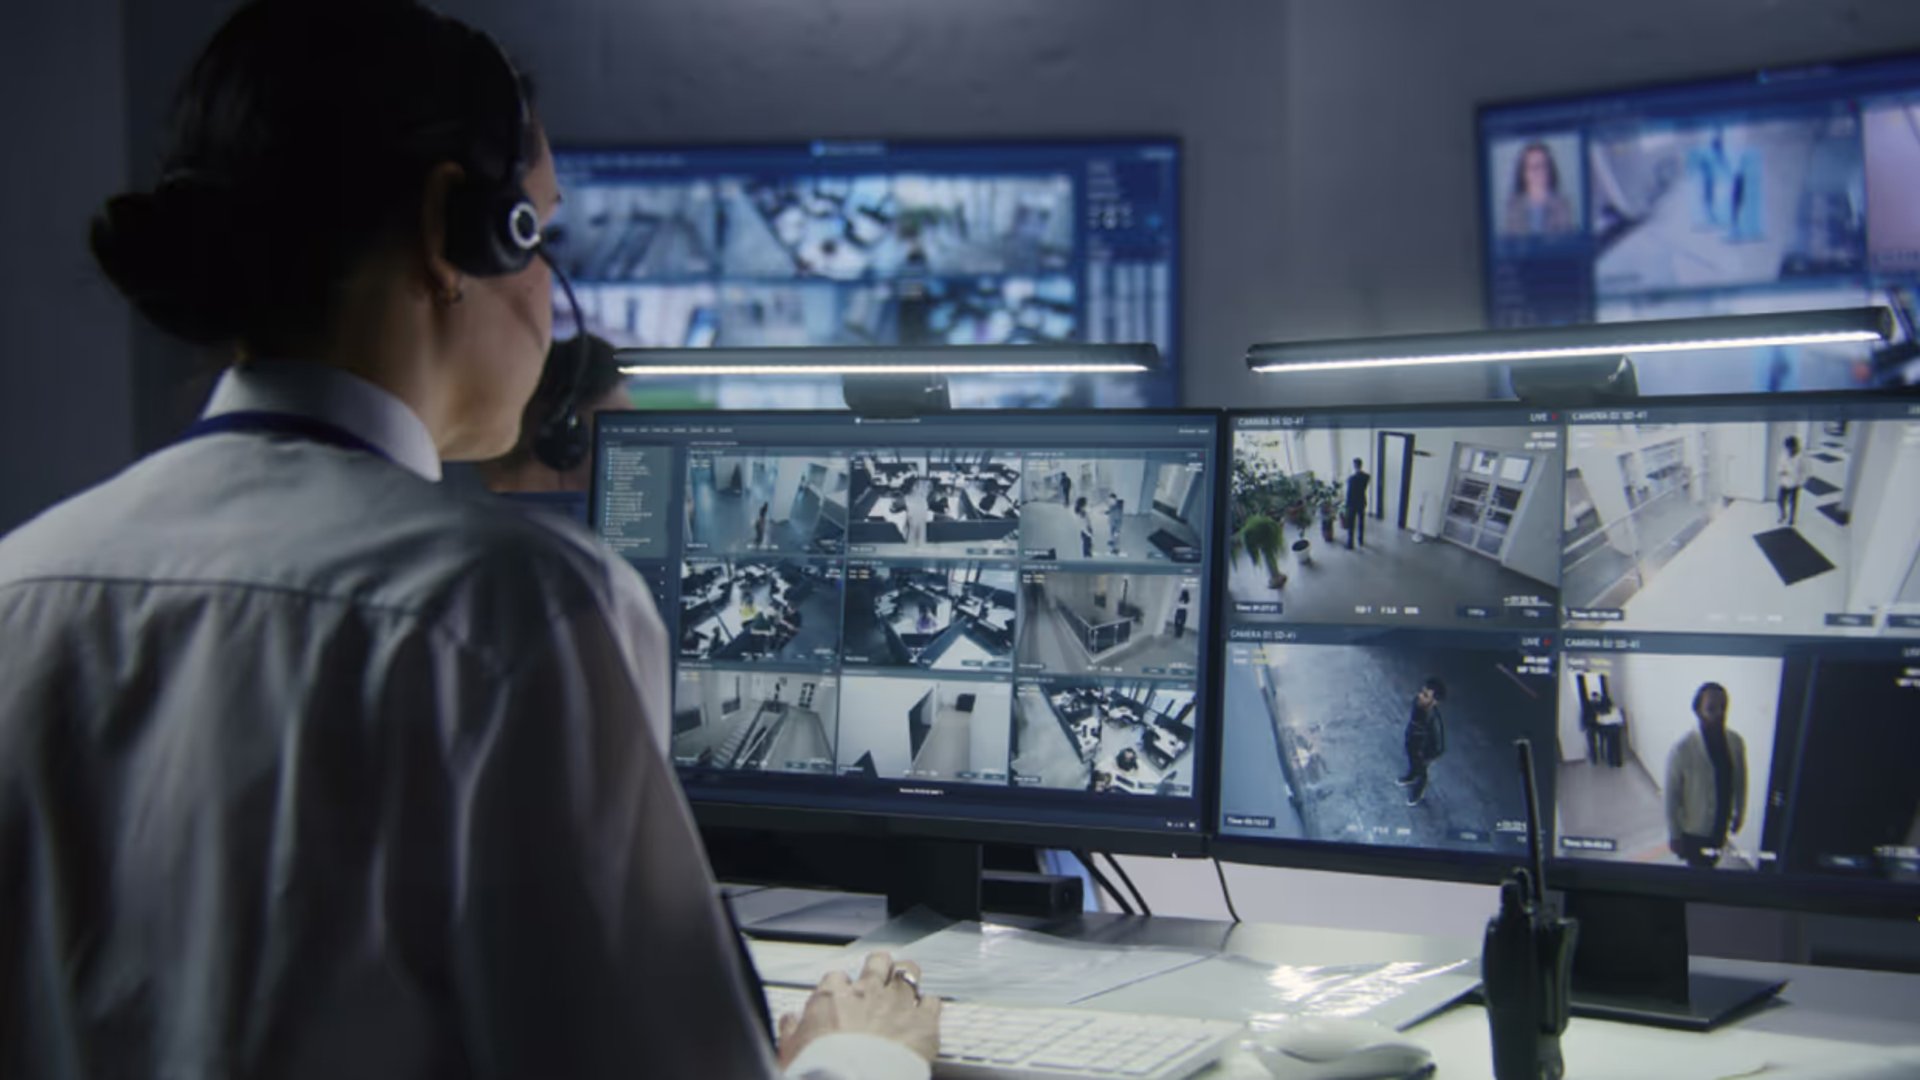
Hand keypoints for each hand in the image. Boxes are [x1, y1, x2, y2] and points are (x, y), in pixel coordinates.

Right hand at [776, 951, 941, 1066]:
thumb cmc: (820, 1070)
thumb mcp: (790, 1051)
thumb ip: (791, 1030)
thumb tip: (790, 1021)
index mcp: (832, 997)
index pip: (836, 977)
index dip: (841, 986)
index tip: (843, 995)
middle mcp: (866, 993)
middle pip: (877, 962)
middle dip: (879, 967)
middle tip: (880, 976)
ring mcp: (897, 1004)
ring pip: (908, 970)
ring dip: (908, 976)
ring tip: (907, 984)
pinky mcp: (923, 1022)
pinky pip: (932, 1001)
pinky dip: (929, 1006)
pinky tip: (927, 1013)